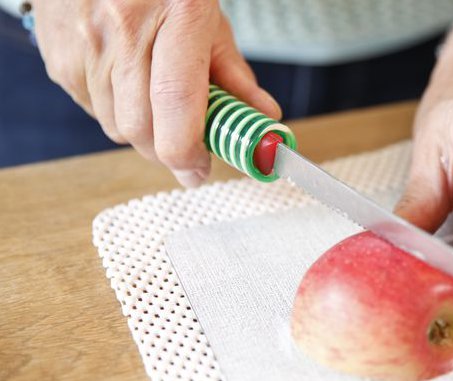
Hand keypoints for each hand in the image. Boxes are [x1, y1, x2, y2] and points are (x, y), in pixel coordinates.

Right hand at [32, 0, 280, 185]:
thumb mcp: (209, 17)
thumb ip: (235, 73)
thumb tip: (262, 119)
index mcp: (178, 13)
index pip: (177, 102)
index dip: (189, 150)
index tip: (200, 169)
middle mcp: (124, 28)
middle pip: (141, 127)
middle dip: (168, 150)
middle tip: (190, 146)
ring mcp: (84, 42)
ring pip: (115, 126)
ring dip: (144, 131)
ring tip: (159, 98)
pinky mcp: (58, 54)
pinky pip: (91, 108)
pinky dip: (116, 111)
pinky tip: (129, 82)